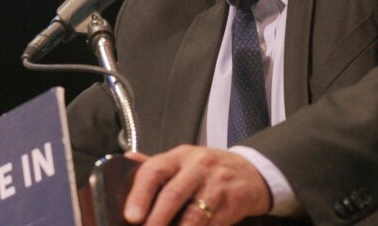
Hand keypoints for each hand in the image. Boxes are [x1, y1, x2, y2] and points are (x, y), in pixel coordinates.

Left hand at [123, 146, 270, 224]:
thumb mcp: (183, 160)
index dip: (140, 194)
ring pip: (195, 214)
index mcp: (180, 157)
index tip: (131, 216)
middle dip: (157, 219)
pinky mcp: (233, 204)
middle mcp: (198, 167)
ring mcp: (217, 185)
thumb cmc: (209, 169)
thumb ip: (156, 165)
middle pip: (174, 194)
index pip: (155, 170)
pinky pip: (214, 225)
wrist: (251, 172)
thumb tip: (126, 161)